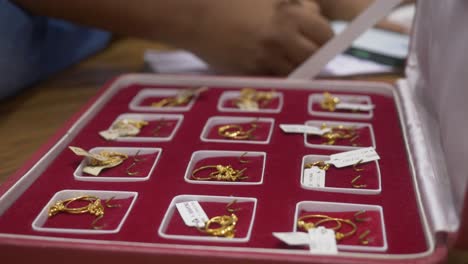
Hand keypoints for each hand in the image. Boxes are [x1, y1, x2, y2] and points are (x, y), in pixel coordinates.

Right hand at [183, 0, 333, 75]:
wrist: (192, 16)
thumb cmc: (229, 1)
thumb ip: (295, 4)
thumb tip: (315, 14)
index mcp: (288, 15)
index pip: (324, 34)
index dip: (326, 37)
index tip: (322, 39)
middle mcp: (280, 40)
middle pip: (314, 57)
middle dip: (315, 55)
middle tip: (309, 53)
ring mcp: (265, 59)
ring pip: (296, 71)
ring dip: (297, 66)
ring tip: (288, 58)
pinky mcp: (250, 73)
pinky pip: (275, 79)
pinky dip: (278, 74)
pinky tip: (270, 64)